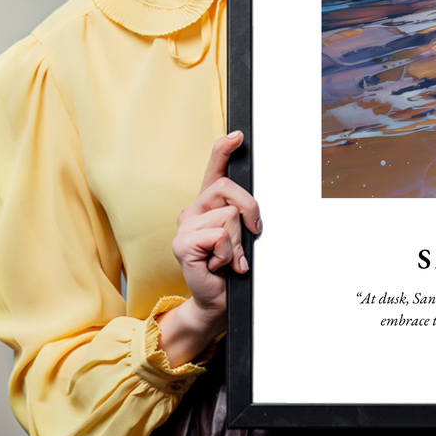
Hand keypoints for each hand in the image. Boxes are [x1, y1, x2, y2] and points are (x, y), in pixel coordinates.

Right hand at [157, 131, 261, 365]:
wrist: (218, 300)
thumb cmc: (231, 267)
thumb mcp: (242, 235)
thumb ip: (243, 216)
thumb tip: (253, 208)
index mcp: (208, 205)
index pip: (214, 169)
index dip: (224, 149)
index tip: (238, 135)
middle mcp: (193, 210)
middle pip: (229, 189)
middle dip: (250, 211)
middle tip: (250, 235)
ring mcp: (184, 226)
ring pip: (228, 216)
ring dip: (238, 242)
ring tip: (229, 258)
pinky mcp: (182, 244)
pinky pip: (219, 236)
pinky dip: (228, 254)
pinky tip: (219, 265)